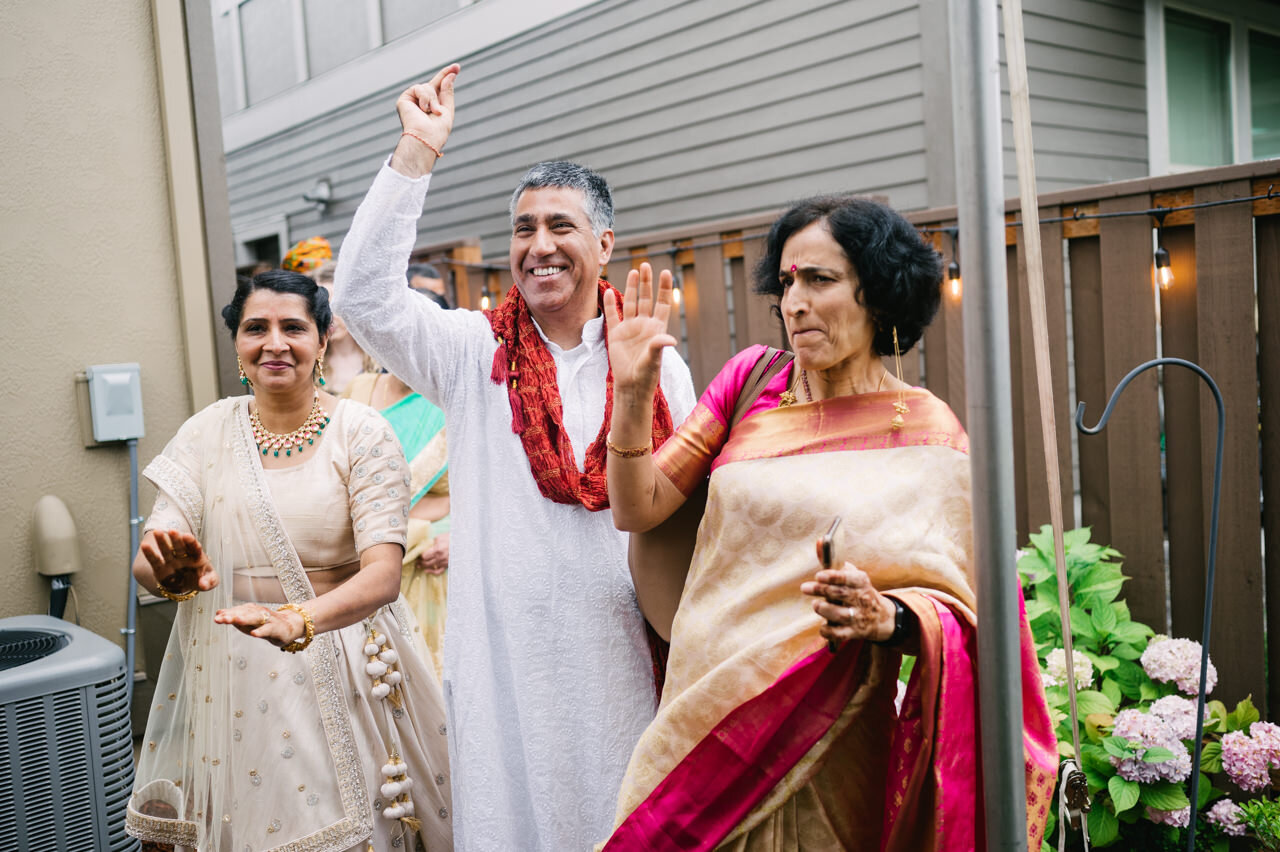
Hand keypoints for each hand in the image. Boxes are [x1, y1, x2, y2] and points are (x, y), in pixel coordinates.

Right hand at [140, 529, 218, 595]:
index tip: (187, 536)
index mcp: (197, 556)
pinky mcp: (160, 569)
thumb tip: (203, 585)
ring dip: (162, 542)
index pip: (194, 548)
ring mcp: (171, 562)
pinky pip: (155, 561)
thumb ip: (210, 581)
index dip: (191, 542)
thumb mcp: (210, 580)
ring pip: (167, 550)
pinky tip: (144, 546)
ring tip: (157, 532)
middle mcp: (183, 557)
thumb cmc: (201, 579)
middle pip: (180, 546)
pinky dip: (150, 554)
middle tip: (172, 531)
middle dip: (176, 539)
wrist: (186, 585)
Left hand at [214, 604, 304, 648]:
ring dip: (245, 619)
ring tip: (235, 621)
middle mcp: (260, 613)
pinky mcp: (276, 628)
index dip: (228, 613)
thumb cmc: (267, 624)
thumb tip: (218, 613)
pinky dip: (261, 631)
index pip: (238, 611)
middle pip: (245, 613)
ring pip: (256, 618)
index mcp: (252, 611)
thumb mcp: (250, 622)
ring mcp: (268, 620)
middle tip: (221, 618)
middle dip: (233, 615)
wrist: (291, 625)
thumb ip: (235, 617)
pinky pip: (268, 629)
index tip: (216, 617)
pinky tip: (253, 634)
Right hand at [391, 63, 458, 176]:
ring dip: (433, 99)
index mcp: (432, 106)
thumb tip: (450, 75)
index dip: (447, 75)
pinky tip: (423, 109)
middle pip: (433, 84)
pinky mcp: (404, 99)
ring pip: (427, 87)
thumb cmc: (437, 131)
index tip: (457, 67)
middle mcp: (422, 102)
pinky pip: (419, 88)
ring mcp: (413, 100)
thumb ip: (447, 92)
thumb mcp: (447, 109)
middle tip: (441, 105)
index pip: (440, 87)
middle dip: (441, 85)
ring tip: (431, 112)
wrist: (426, 138)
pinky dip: (424, 98)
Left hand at [417, 532, 449, 574]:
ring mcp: (443, 562)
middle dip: (419, 562)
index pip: (424, 556)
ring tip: (419, 565)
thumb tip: (425, 547)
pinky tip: (427, 571)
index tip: (418, 555)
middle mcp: (440, 557)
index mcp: (437, 550)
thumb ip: (431, 543)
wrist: (462, 543)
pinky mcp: (447, 565)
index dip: (419, 556)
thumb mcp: (439, 538)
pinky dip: (432, 572)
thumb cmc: (451, 538)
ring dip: (423, 566)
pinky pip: (438, 572)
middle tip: (416, 561)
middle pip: (425, 562)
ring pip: (430, 567)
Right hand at [605, 263, 677, 401]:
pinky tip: (610, 291)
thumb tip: (670, 339)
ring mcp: (630, 328)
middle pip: (646, 299)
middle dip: (647, 282)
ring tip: (633, 271)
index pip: (662, 303)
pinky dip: (611, 304)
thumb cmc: (646, 375)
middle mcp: (644, 325)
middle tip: (646, 265)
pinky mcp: (616, 335)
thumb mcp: (654, 360)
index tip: (666, 272)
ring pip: (631, 303)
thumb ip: (658, 347)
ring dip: (632, 288)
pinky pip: (613, 316)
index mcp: (657, 328)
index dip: (664, 288)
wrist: (631, 386)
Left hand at [800, 561, 896, 650]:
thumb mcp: (851, 574)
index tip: (818, 575)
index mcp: (861, 582)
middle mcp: (862, 599)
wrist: (881, 617)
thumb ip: (833, 561)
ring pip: (841, 615)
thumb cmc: (857, 591)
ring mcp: (859, 617)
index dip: (833, 577)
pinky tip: (823, 626)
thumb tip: (819, 542)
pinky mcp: (854, 632)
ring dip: (825, 610)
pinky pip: (840, 634)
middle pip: (842, 594)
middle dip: (822, 590)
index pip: (849, 577)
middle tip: (805, 588)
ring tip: (816, 604)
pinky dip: (829, 631)